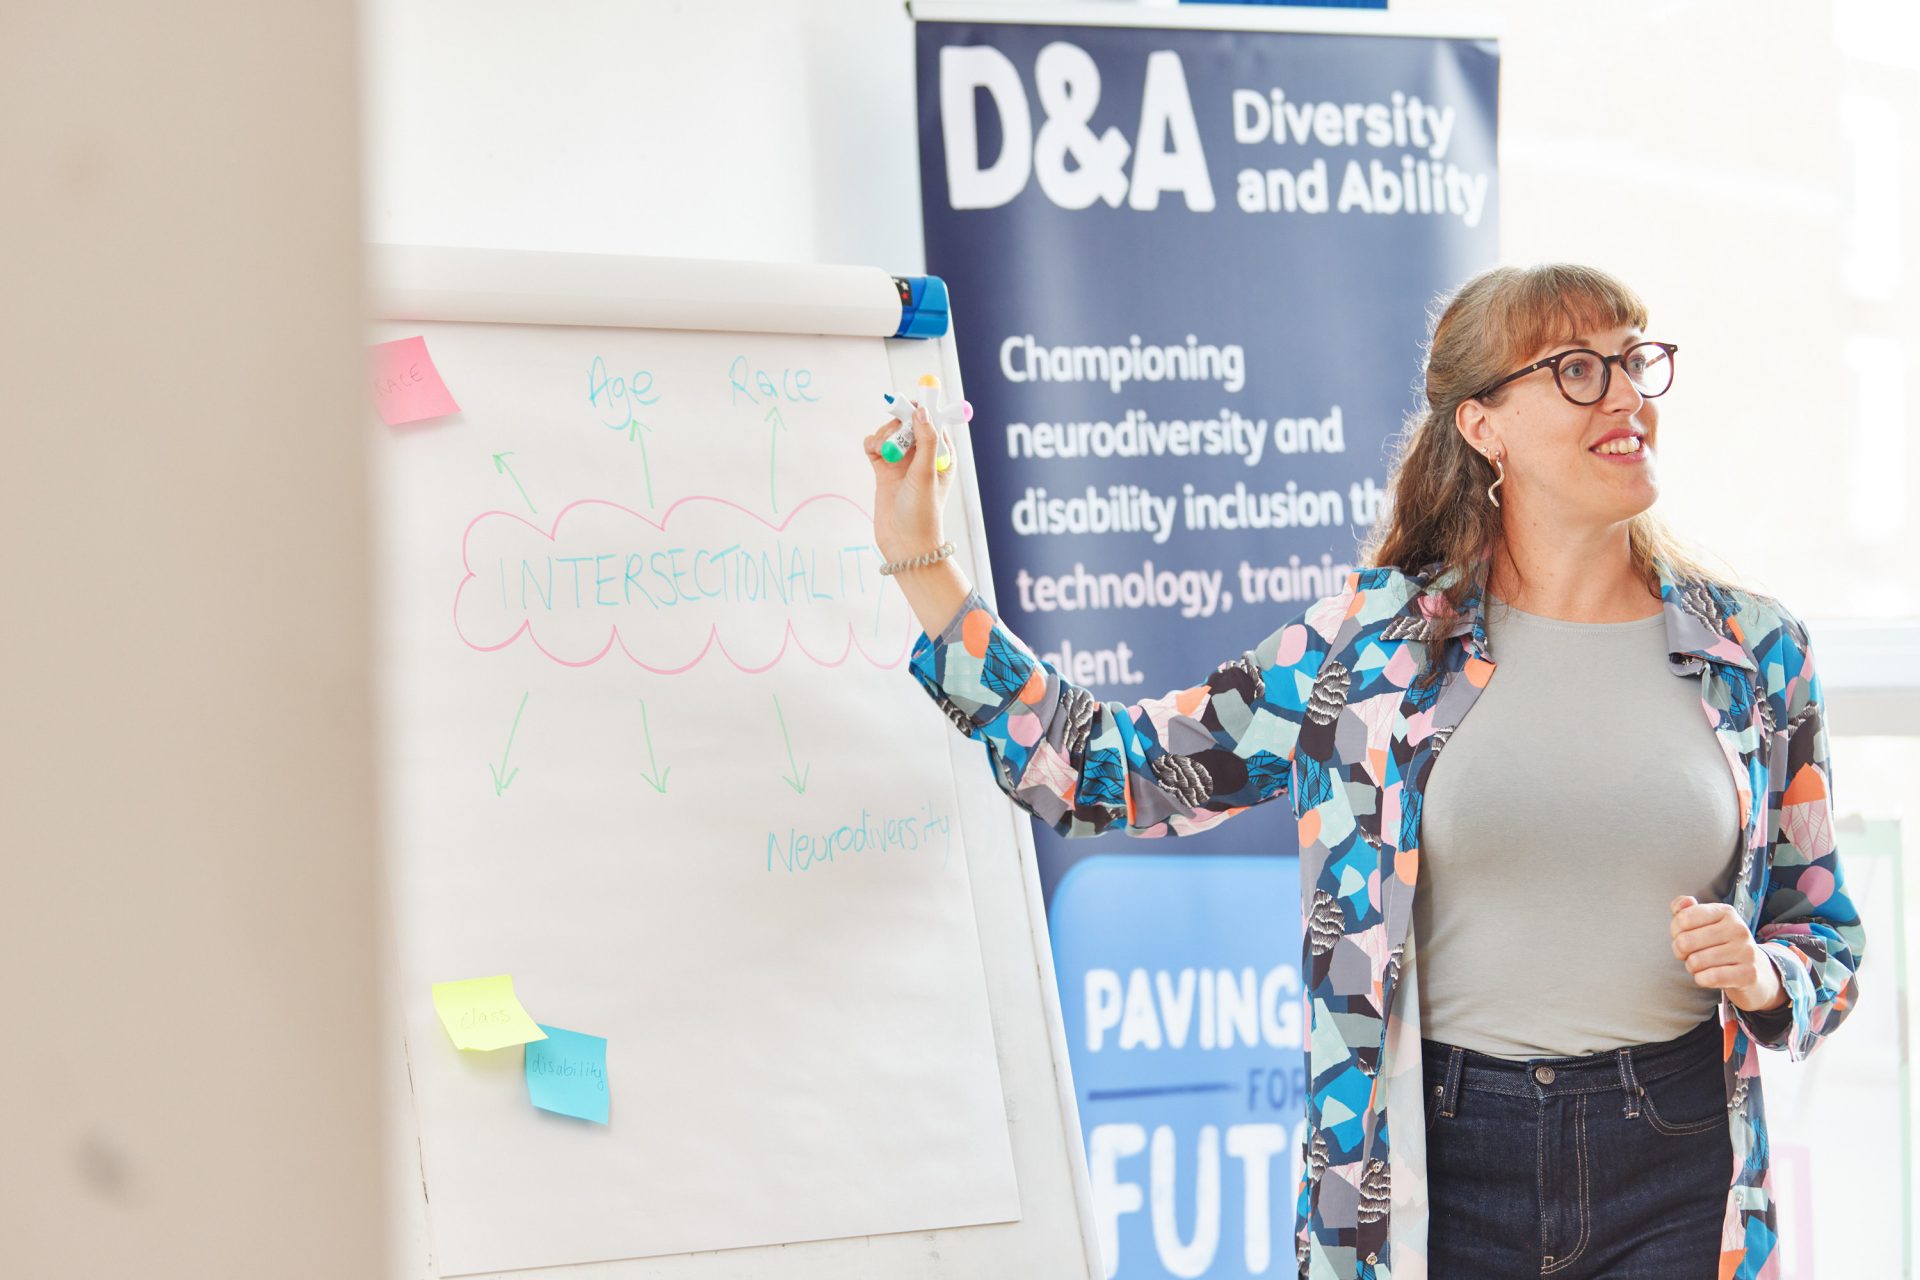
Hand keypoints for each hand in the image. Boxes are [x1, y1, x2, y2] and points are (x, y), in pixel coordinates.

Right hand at [862, 403, 954, 562]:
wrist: (904, 543)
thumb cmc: (922, 512)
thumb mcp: (927, 473)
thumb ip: (926, 440)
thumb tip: (922, 411)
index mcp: (941, 455)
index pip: (933, 422)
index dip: (921, 410)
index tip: (909, 404)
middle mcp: (922, 456)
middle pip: (908, 423)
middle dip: (898, 423)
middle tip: (893, 433)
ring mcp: (902, 463)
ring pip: (889, 433)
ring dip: (884, 435)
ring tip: (884, 451)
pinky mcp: (883, 471)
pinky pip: (875, 446)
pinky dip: (872, 444)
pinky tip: (874, 452)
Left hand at [1669, 895, 1784, 1012]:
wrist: (1753, 971)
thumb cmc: (1720, 945)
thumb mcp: (1704, 924)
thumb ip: (1685, 910)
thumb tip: (1685, 901)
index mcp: (1726, 912)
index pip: (1683, 918)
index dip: (1675, 931)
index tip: (1682, 936)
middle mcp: (1738, 928)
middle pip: (1685, 941)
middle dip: (1679, 952)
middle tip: (1689, 955)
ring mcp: (1746, 951)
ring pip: (1695, 962)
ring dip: (1691, 967)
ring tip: (1701, 966)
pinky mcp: (1749, 973)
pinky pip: (1710, 977)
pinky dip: (1701, 979)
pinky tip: (1707, 977)